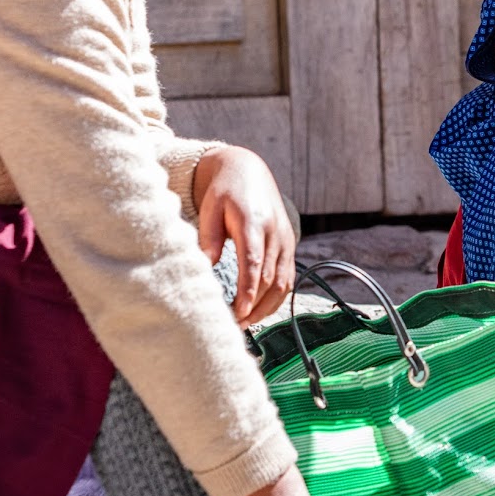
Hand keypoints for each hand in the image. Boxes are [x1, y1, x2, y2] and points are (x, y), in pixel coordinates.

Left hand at [193, 146, 296, 327]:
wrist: (248, 171)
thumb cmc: (224, 192)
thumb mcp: (211, 209)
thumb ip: (209, 239)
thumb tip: (206, 269)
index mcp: (254, 223)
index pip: (254, 264)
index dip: (248, 291)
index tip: (239, 312)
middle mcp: (274, 233)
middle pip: (269, 279)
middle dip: (254, 305)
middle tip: (234, 324)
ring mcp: (285, 241)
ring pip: (283, 283)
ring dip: (266, 307)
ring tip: (246, 322)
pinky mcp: (289, 246)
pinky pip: (288, 278)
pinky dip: (276, 298)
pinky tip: (260, 309)